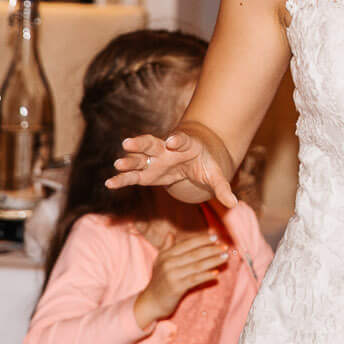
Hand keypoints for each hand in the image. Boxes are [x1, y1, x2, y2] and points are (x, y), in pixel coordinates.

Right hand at [110, 131, 237, 207]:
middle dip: (140, 143)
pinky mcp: (148, 173)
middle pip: (151, 142)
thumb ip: (222, 187)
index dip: (176, 140)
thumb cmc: (205, 163)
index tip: (171, 141)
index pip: (180, 140)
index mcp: (185, 145)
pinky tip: (109, 184)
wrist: (194, 156)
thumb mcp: (214, 174)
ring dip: (128, 160)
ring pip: (138, 157)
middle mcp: (165, 150)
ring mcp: (154, 160)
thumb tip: (234, 203)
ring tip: (117, 164)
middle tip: (128, 142)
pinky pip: (133, 175)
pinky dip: (122, 179)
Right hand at [133, 231, 229, 325]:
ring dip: (213, 261)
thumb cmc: (159, 281)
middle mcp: (168, 263)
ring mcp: (172, 275)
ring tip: (225, 257)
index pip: (188, 244)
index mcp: (166, 255)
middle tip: (225, 247)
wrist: (151, 302)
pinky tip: (216, 273)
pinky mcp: (177, 287)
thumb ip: (166, 247)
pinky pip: (195, 279)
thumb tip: (171, 233)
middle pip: (195, 254)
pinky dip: (206, 275)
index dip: (202, 240)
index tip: (215, 237)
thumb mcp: (160, 262)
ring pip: (197, 265)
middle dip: (212, 249)